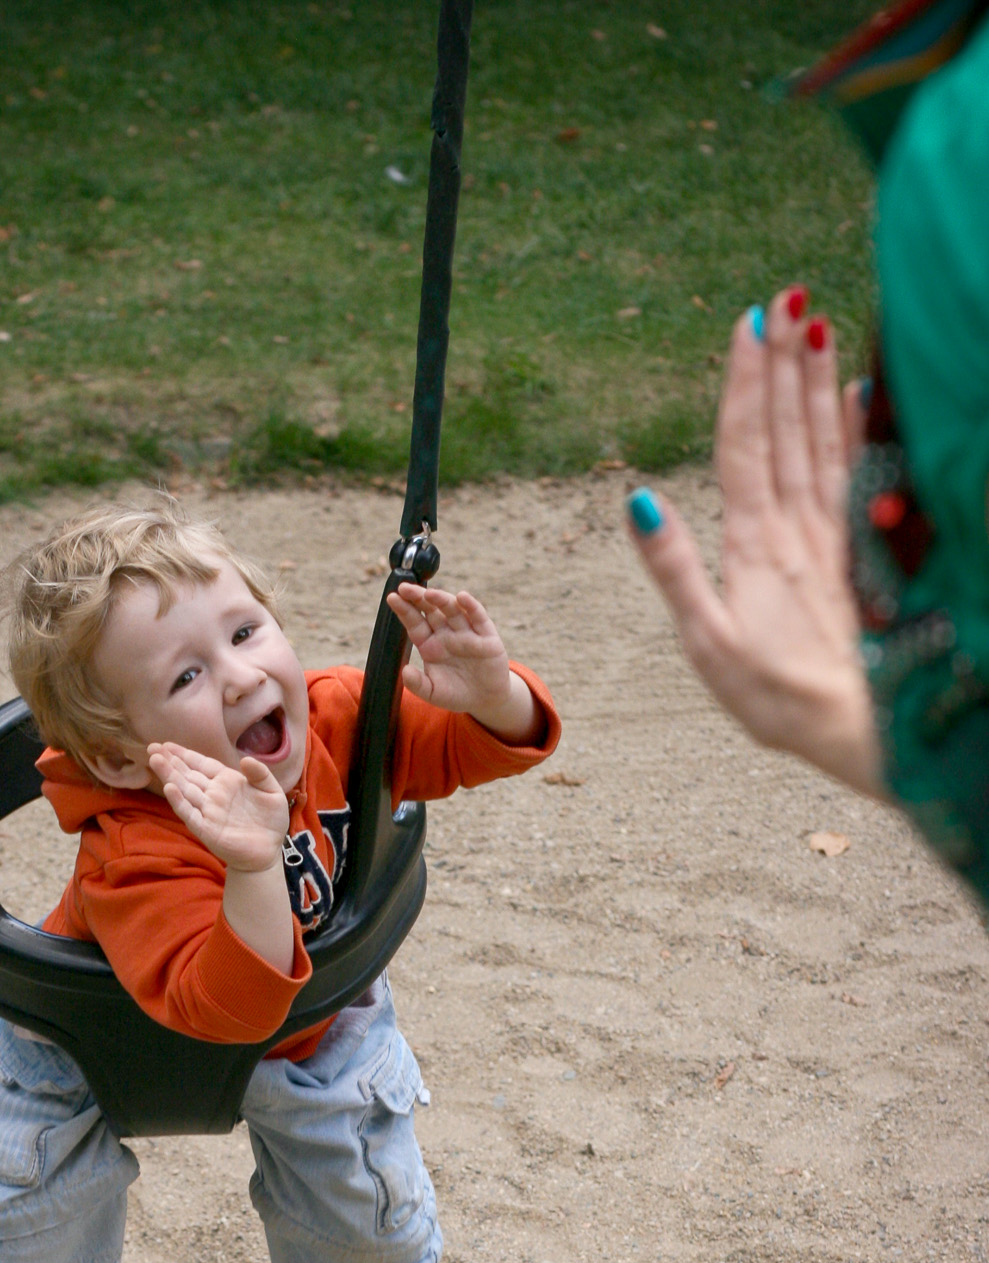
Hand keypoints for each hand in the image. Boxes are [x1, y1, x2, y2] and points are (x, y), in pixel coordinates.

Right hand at [148, 741, 288, 871]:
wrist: (269, 852)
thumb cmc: (270, 822)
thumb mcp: (272, 792)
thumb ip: (260, 774)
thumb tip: (245, 759)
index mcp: (226, 782)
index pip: (201, 764)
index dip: (184, 754)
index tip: (166, 744)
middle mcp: (213, 795)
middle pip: (188, 774)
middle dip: (170, 761)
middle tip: (152, 747)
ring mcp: (208, 812)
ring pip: (184, 790)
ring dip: (169, 775)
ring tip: (155, 760)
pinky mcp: (207, 829)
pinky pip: (190, 814)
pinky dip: (179, 802)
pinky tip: (169, 788)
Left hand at [387, 583, 528, 735]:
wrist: (484, 700)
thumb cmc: (456, 693)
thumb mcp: (433, 693)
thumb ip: (417, 684)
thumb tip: (405, 672)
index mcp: (430, 644)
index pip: (415, 623)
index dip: (404, 610)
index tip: (392, 597)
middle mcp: (446, 634)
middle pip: (431, 610)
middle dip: (418, 598)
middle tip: (405, 587)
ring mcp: (466, 633)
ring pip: (453, 610)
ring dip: (442, 600)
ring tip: (429, 593)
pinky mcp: (486, 636)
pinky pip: (478, 617)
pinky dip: (471, 607)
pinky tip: (462, 597)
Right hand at [625, 285, 882, 798]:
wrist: (859, 726)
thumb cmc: (775, 696)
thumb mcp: (706, 641)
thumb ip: (675, 568)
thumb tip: (640, 497)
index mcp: (754, 544)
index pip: (745, 445)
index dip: (744, 383)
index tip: (748, 324)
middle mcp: (797, 527)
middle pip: (787, 427)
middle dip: (782, 361)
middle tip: (785, 296)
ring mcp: (834, 535)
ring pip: (824, 439)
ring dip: (818, 379)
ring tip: (817, 322)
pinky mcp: (860, 553)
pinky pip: (859, 473)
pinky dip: (859, 426)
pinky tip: (861, 391)